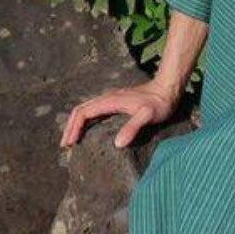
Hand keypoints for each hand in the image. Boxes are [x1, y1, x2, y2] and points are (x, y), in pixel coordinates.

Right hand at [60, 79, 180, 148]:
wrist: (169, 88)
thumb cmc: (160, 102)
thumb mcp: (148, 115)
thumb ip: (133, 126)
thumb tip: (117, 144)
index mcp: (111, 100)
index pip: (84, 113)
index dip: (74, 128)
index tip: (69, 144)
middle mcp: (109, 98)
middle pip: (81, 110)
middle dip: (70, 126)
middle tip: (65, 145)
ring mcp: (113, 99)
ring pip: (87, 109)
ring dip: (77, 123)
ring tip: (73, 140)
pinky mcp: (118, 102)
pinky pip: (96, 111)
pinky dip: (87, 121)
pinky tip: (90, 131)